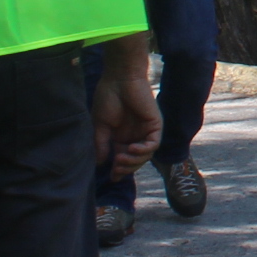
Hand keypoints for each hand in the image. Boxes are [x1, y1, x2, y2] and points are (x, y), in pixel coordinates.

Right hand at [92, 36, 160, 173]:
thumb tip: (101, 164)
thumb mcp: (100, 125)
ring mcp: (146, 131)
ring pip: (146, 155)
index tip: (113, 178)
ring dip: (134, 161)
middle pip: (136, 160)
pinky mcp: (155, 124)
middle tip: (116, 169)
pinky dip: (144, 150)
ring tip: (121, 159)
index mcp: (122, 137)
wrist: (119, 79)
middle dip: (127, 168)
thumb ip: (102, 144)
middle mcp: (135, 136)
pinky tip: (131, 148)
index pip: (124, 159)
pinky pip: (153, 144)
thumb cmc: (108, 98)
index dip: (120, 170)